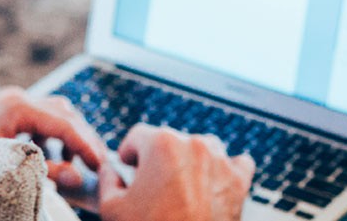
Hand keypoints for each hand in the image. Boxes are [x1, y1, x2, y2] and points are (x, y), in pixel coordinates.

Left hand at [0, 87, 105, 186]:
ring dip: (71, 136)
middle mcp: (17, 98)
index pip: (64, 123)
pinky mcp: (10, 110)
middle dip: (84, 138)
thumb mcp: (4, 165)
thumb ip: (43, 170)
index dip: (86, 144)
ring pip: (57, 113)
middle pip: (65, 113)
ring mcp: (13, 101)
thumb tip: (76, 176)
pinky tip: (58, 157)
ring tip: (81, 162)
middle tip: (100, 163)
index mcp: (16, 106)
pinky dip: (55, 136)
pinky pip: (43, 118)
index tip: (101, 164)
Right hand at [98, 124, 254, 220]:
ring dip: (191, 164)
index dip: (129, 155)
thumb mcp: (112, 208)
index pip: (138, 137)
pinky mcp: (240, 181)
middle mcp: (194, 145)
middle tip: (152, 189)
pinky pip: (235, 165)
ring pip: (202, 150)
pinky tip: (211, 189)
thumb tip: (110, 172)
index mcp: (162, 144)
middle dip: (159, 162)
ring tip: (180, 192)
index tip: (130, 167)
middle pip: (170, 142)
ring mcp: (221, 161)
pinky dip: (224, 173)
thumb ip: (107, 180)